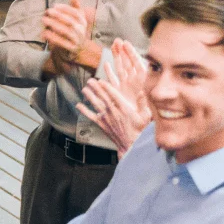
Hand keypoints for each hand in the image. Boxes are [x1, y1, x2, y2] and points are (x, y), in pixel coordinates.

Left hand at [41, 0, 97, 71]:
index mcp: (83, 21)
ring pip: (66, 32)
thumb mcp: (77, 17)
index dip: (66, 8)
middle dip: (58, 15)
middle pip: (70, 22)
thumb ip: (75, 6)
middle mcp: (81, 30)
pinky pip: (62, 43)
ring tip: (44, 20)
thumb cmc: (75, 29)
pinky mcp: (71, 48)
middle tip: (47, 11)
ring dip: (54, 25)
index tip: (55, 5)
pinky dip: (53, 37)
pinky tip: (44, 33)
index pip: (76, 13)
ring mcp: (76, 39)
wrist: (80, 48)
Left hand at [77, 39, 151, 154]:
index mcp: (124, 108)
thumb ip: (142, 103)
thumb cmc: (139, 129)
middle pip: (103, 97)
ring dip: (89, 96)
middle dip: (96, 88)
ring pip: (96, 104)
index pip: (113, 95)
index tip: (101, 80)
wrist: (131, 143)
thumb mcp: (145, 115)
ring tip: (84, 89)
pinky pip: (91, 116)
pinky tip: (78, 105)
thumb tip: (141, 92)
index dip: (106, 87)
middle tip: (90, 80)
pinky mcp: (101, 124)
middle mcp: (113, 112)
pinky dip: (84, 110)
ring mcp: (106, 118)